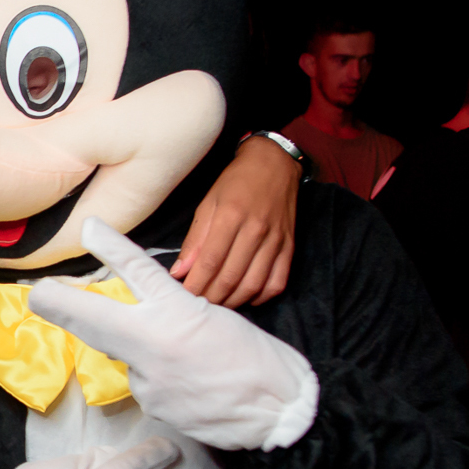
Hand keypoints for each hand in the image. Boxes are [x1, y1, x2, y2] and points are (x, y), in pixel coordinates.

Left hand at [33, 218, 318, 451]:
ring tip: (191, 365)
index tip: (89, 229)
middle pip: (98, 319)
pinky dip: (161, 381)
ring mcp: (150, 377)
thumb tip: (140, 317)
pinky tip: (191, 387)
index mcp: (180, 312)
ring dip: (146, 357)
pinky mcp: (153, 405)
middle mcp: (157, 344)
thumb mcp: (216, 318)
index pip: (140, 272)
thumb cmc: (257, 359)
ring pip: (130, 359)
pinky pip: (146, 385)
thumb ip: (171, 313)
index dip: (112, 249)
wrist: (280, 411)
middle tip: (38, 295)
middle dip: (63, 306)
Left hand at [170, 133, 297, 307]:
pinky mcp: (289, 246)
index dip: (195, 285)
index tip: (183, 297)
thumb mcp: (207, 203)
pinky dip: (261, 296)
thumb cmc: (236, 182)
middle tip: (197, 304)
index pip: (210, 262)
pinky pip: (277, 281)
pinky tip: (245, 297)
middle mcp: (256, 230)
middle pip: (230, 277)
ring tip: (217, 303)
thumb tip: (179, 272)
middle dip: (210, 297)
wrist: (274, 163)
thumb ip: (194, 239)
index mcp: (231, 216)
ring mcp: (276, 240)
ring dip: (232, 301)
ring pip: (253, 284)